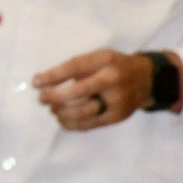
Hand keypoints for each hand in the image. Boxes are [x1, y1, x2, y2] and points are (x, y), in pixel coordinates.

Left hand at [32, 49, 152, 130]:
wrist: (146, 79)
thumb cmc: (113, 66)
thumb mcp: (98, 57)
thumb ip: (76, 67)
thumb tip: (43, 81)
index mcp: (105, 60)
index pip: (75, 67)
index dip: (53, 76)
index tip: (35, 82)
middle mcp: (113, 80)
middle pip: (79, 91)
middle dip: (55, 96)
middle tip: (42, 99)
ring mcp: (117, 100)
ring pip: (83, 111)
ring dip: (62, 112)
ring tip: (53, 109)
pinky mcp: (117, 116)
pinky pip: (90, 124)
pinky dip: (72, 124)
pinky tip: (62, 120)